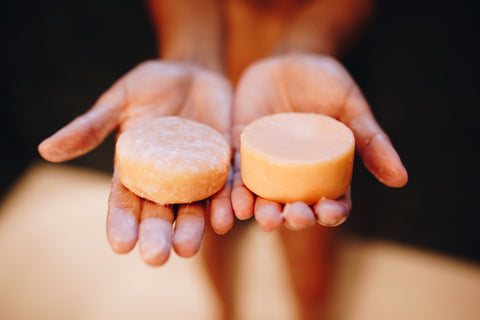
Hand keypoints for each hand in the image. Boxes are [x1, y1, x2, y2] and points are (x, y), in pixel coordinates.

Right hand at [38, 60, 233, 265]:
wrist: (192, 72)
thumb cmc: (150, 86)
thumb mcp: (119, 102)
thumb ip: (91, 127)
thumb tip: (46, 150)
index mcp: (137, 170)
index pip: (126, 203)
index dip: (122, 223)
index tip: (120, 244)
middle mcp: (167, 179)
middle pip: (160, 213)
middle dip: (158, 236)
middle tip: (156, 258)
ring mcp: (197, 173)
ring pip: (195, 207)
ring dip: (193, 229)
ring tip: (188, 249)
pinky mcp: (224, 162)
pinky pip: (226, 185)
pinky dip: (226, 202)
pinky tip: (226, 219)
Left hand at [231, 53, 407, 230]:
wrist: (286, 60)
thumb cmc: (324, 83)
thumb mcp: (350, 107)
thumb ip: (371, 140)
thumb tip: (401, 179)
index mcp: (325, 172)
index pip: (331, 202)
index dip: (332, 213)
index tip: (329, 212)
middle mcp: (295, 176)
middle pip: (296, 207)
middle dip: (295, 218)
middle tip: (293, 216)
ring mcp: (267, 167)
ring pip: (265, 199)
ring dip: (264, 214)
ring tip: (264, 219)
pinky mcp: (241, 154)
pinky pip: (237, 177)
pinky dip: (236, 193)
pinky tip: (237, 204)